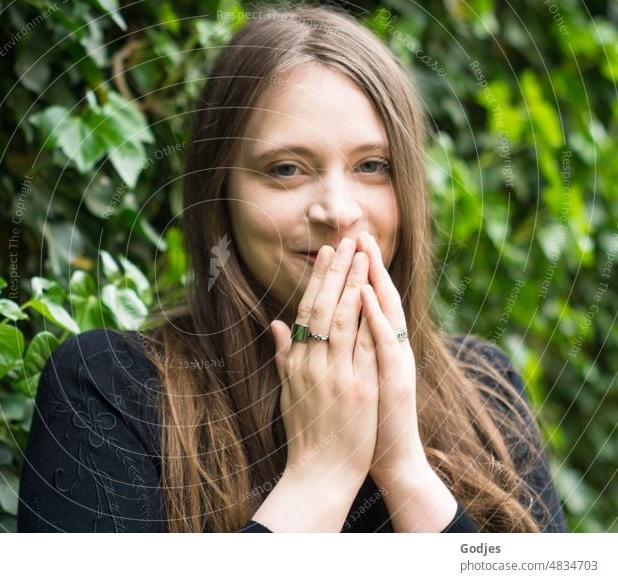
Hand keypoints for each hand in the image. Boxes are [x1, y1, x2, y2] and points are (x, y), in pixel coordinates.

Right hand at [269, 236, 377, 490]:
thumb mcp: (288, 390)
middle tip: (346, 240)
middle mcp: (312, 363)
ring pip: (342, 318)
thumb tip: (276, 324)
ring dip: (353, 283)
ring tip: (361, 255)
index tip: (330, 253)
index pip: (307, 311)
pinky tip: (373, 294)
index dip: (319, 280)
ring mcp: (334, 374)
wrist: (319, 473)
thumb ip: (283, 355)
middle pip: (324, 307)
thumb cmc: (306, 433)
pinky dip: (367, 318)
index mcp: (297, 362)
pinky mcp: (356, 389)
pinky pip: (362, 346)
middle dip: (337, 271)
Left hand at [354, 233, 457, 531]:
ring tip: (366, 252)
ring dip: (377, 282)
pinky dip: (377, 321)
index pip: (365, 302)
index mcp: (375, 348)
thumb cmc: (363, 422)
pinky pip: (386, 346)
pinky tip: (368, 300)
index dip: (355, 274)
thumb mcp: (346, 380)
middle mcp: (390, 350)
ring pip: (388, 315)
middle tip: (359, 233)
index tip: (344, 245)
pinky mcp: (396, 381)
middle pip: (380, 299)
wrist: (387, 459)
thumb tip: (298, 328)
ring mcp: (395, 363)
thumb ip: (330, 351)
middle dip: (368, 266)